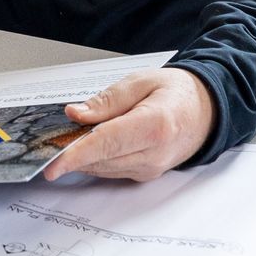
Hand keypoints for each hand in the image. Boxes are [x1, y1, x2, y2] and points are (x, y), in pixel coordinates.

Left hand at [42, 68, 216, 181]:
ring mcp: (149, 168)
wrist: (205, 111)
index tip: (51, 164)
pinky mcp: (144, 174)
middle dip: (71, 151)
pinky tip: (88, 144)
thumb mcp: (140, 81)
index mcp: (155, 125)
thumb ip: (107, 100)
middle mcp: (153, 154)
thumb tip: (76, 114)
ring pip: (102, 168)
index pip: (106, 144)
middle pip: (100, 159)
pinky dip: (95, 159)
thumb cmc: (176, 93)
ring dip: (82, 156)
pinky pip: (110, 169)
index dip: (75, 155)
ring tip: (69, 136)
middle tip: (50, 138)